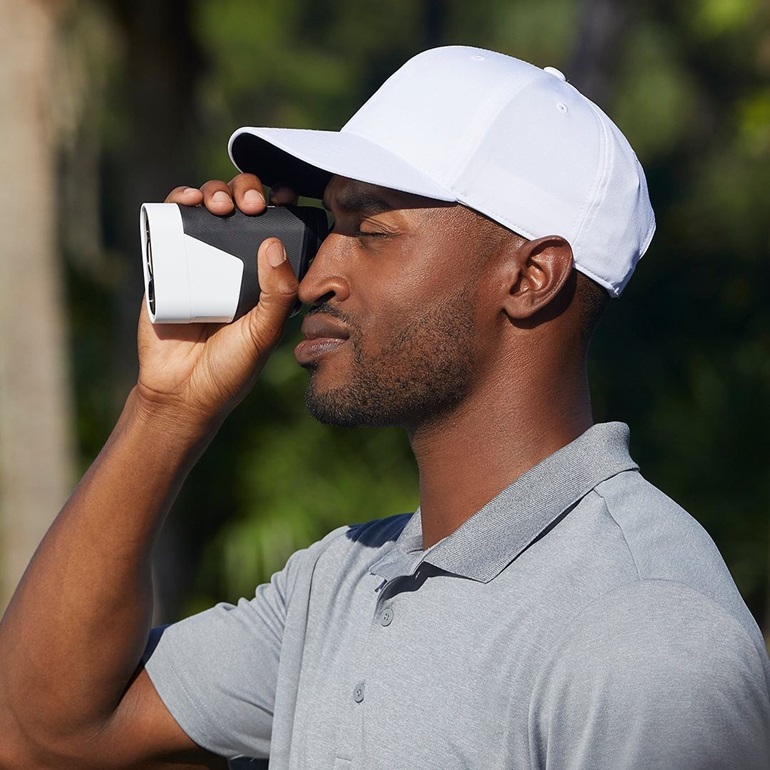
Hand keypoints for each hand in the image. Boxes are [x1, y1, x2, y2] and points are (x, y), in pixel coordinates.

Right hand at [135, 173, 299, 430]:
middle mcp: (235, 264)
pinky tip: (187, 201)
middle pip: (243, 209)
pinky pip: (173, 223)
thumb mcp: (263, 333)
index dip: (282, 206)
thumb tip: (274, 243)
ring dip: (216, 192)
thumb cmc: (229, 367)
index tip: (286, 197)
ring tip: (221, 205)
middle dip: (249, 192)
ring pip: (210, 208)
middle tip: (253, 204)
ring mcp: (200, 261)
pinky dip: (179, 201)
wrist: (179, 391)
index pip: (277, 229)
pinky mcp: (167, 264)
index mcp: (265, 278)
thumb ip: (277, 294)